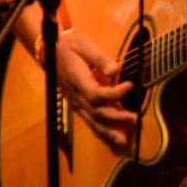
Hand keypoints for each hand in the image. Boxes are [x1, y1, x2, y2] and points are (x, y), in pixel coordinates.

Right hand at [53, 29, 136, 150]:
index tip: (130, 85)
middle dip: (116, 118)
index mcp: (78, 80)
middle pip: (97, 112)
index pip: (96, 93)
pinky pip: (91, 121)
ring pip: (93, 121)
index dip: (114, 93)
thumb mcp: (84, 46)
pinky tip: (114, 137)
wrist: (51, 53)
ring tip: (124, 140)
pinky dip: (102, 130)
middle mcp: (76, 96)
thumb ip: (100, 58)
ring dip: (109, 132)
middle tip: (135, 119)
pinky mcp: (79, 106)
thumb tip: (115, 70)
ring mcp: (76, 103)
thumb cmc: (70, 47)